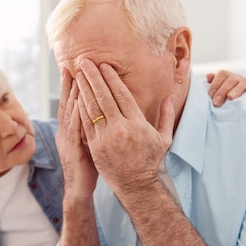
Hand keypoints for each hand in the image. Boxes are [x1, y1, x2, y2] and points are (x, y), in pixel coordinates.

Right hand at [56, 68, 98, 200]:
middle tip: (71, 65)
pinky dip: (77, 113)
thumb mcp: (90, 143)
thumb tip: (102, 112)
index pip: (71, 103)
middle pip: (67, 103)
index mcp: (70, 129)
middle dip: (69, 84)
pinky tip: (80, 101)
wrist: (79, 189)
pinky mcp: (72, 149)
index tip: (75, 68)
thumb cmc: (88, 167)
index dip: (72, 86)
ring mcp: (66, 139)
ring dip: (72, 93)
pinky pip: (74, 128)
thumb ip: (93, 127)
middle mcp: (65, 131)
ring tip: (76, 76)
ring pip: (69, 112)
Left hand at [74, 59, 174, 193]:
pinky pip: (86, 123)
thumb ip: (166, 116)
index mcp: (137, 123)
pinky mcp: (95, 145)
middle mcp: (121, 128)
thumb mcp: (164, 138)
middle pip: (104, 96)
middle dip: (93, 77)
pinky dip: (80, 107)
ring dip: (84, 89)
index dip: (111, 78)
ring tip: (78, 74)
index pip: (122, 94)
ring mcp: (106, 137)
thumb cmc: (150, 160)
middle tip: (85, 62)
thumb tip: (170, 96)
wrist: (135, 184)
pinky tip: (75, 96)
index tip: (104, 65)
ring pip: (92, 107)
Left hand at [206, 70, 245, 106]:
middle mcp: (237, 77)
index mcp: (227, 76)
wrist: (240, 100)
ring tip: (230, 97)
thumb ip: (213, 83)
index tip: (210, 94)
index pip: (222, 74)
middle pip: (231, 80)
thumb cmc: (224, 95)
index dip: (215, 84)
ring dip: (236, 90)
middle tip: (216, 102)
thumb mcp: (217, 89)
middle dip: (222, 91)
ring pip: (243, 83)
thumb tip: (208, 76)